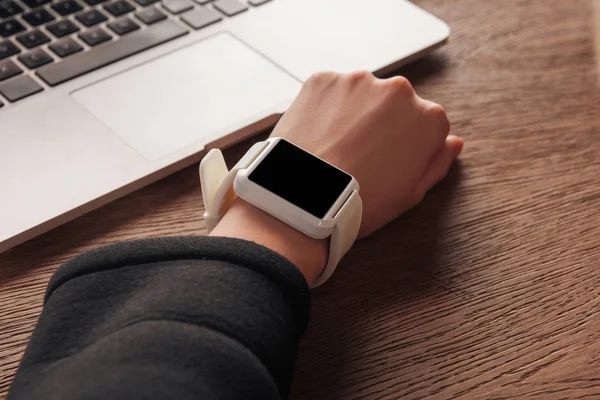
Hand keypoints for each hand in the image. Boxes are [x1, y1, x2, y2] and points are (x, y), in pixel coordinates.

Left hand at [211, 71, 461, 284]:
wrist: (304, 199)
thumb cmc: (361, 203)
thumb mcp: (411, 194)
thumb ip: (437, 162)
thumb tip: (454, 142)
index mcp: (429, 117)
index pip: (427, 123)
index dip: (406, 145)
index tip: (388, 161)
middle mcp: (398, 89)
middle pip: (395, 104)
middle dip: (381, 124)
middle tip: (358, 156)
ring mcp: (358, 81)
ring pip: (361, 95)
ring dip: (353, 113)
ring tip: (334, 147)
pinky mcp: (323, 79)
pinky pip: (330, 91)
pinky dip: (325, 108)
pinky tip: (317, 136)